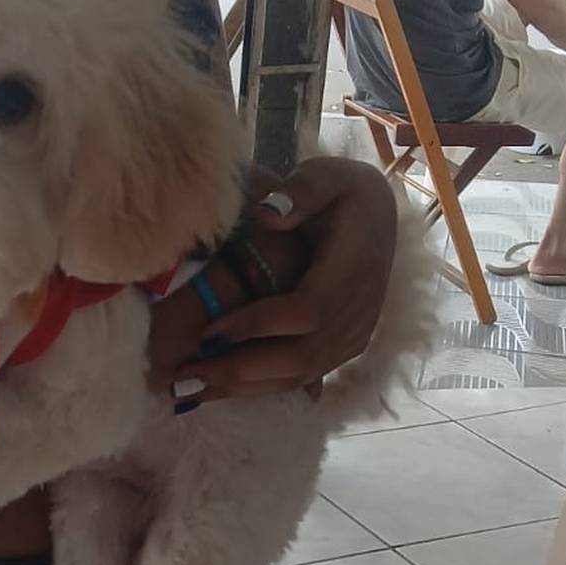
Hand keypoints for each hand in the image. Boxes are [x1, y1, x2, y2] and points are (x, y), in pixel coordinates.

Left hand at [177, 156, 398, 402]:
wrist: (380, 217)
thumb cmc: (344, 192)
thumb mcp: (328, 175)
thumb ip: (302, 191)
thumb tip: (268, 214)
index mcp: (354, 270)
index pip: (306, 311)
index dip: (259, 325)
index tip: (210, 331)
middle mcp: (359, 312)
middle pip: (301, 356)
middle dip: (241, 368)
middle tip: (185, 372)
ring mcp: (353, 336)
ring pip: (299, 375)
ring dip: (244, 386)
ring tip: (189, 389)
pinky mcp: (343, 349)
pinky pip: (301, 377)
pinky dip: (258, 386)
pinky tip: (217, 389)